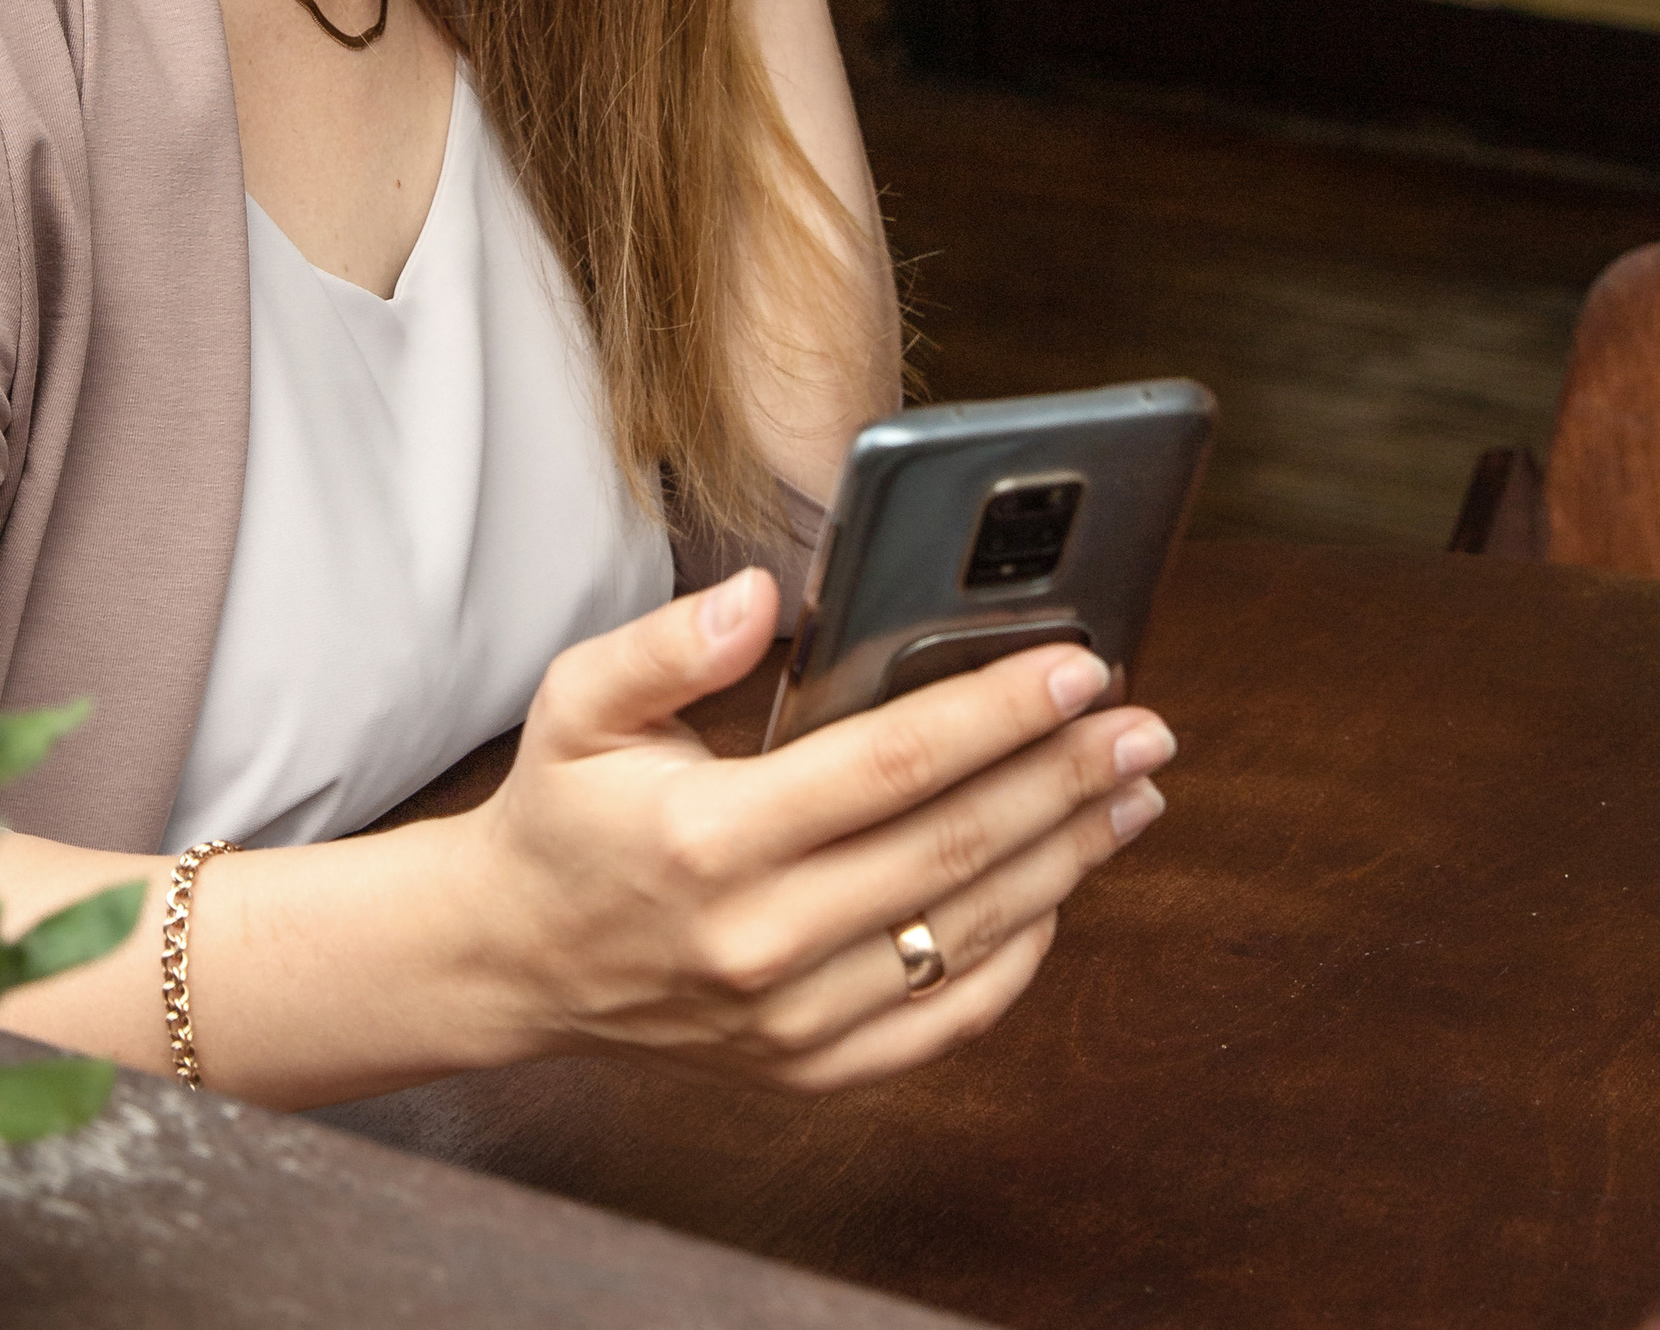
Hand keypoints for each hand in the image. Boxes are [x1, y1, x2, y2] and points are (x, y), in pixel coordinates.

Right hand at [458, 565, 1173, 1094]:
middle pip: (955, 848)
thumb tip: (767, 596)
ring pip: (968, 932)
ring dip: (1068, 857)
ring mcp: (791, 1016)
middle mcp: (759, 937)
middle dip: (1065, 777)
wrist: (514, 956)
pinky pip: (947, 1016)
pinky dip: (1019, 956)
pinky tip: (1060, 890)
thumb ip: (668, 642)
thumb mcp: (577, 699)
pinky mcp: (809, 1064)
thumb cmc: (562, 810)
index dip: (997, 712)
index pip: (893, 765)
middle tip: (1144, 726)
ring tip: (1131, 794)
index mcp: (709, 837)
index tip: (1079, 666)